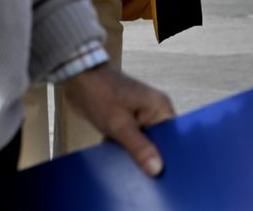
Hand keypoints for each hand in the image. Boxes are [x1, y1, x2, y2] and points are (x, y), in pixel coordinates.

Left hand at [61, 63, 175, 176]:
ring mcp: (141, 116)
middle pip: (159, 141)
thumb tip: (157, 169)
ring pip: (143, 142)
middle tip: (142, 174)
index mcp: (160, 108)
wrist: (78, 78)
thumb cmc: (101, 94)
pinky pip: (131, 139)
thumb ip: (139, 147)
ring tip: (127, 166)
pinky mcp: (127, 120)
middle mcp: (154, 111)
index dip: (169, 155)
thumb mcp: (120, 125)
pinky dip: (124, 148)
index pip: (174, 137)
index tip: (162, 174)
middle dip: (149, 156)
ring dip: (134, 153)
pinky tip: (117, 157)